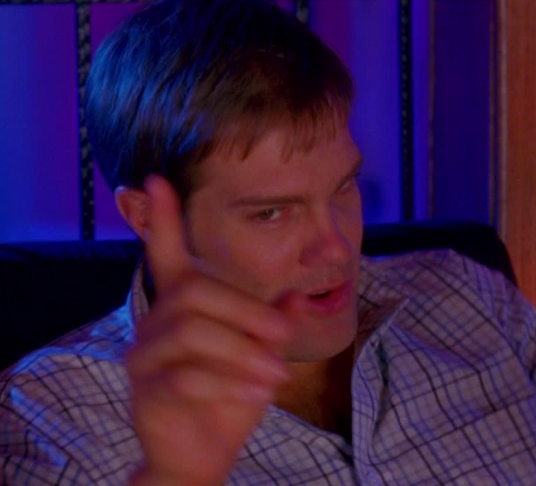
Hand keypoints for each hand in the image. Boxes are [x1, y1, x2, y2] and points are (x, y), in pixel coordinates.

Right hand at [127, 176, 294, 485]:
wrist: (203, 452)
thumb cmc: (231, 394)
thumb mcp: (261, 356)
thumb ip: (272, 322)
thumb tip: (294, 292)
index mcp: (182, 306)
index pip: (166, 254)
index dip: (161, 219)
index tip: (158, 179)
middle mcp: (156, 323)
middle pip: (196, 293)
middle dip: (247, 312)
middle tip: (285, 333)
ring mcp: (146, 357)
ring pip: (192, 334)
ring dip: (244, 353)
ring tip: (278, 375)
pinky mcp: (147, 391)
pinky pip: (186, 378)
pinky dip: (229, 385)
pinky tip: (258, 396)